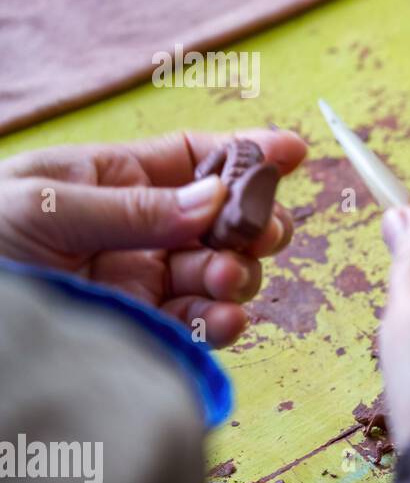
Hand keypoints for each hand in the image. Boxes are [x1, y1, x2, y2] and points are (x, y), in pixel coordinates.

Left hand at [0, 128, 306, 346]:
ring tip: (224, 280)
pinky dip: (222, 320)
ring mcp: (144, 282)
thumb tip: (215, 197)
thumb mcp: (43, 204)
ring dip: (236, 274)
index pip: (196, 158)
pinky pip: (201, 322)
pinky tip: (223, 316)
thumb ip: (134, 206)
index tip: (293, 151)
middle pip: (224, 219)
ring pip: (221, 271)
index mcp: (113, 179)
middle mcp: (138, 230)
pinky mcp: (145, 331)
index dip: (248, 153)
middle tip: (259, 234)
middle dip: (251, 223)